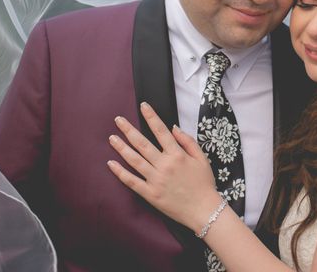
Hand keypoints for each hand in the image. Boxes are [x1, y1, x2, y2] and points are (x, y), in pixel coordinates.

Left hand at [107, 102, 221, 231]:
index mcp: (177, 155)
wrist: (204, 210)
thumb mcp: (202, 159)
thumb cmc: (204, 184)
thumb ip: (188, 142)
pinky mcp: (150, 194)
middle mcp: (164, 165)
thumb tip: (174, 128)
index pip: (161, 131)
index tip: (143, 106)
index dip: (151, 117)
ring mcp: (155, 180)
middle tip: (118, 120)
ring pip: (134, 160)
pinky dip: (120, 173)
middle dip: (129, 130)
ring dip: (121, 148)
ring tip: (112, 138)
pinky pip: (132, 181)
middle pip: (142, 143)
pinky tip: (111, 164)